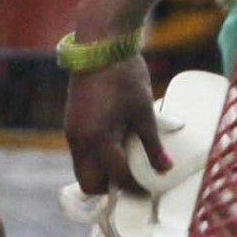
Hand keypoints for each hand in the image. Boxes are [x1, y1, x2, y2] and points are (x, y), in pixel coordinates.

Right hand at [61, 60, 168, 200]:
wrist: (99, 46)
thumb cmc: (124, 76)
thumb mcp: (143, 112)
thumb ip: (152, 144)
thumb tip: (164, 168)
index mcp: (98, 139)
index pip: (116, 177)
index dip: (134, 188)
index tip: (149, 191)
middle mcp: (79, 141)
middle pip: (89, 183)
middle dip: (110, 188)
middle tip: (133, 183)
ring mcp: (72, 132)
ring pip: (83, 169)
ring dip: (102, 173)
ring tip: (127, 164)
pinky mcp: (72, 123)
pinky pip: (81, 153)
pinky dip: (96, 158)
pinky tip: (115, 146)